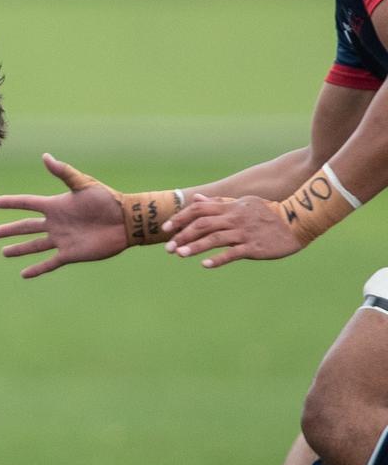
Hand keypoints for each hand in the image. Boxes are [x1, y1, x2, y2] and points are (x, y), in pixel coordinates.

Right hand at [0, 153, 128, 277]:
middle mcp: (55, 223)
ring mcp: (61, 239)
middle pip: (26, 227)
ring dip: (19, 249)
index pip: (27, 204)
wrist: (125, 221)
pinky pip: (49, 262)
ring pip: (34, 245)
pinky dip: (37, 269)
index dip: (11, 203)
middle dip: (9, 230)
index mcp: (56, 206)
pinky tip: (24, 274)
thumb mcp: (83, 184)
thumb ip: (64, 172)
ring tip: (4, 253)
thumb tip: (45, 156)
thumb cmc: (107, 199)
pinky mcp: (70, 254)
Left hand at [161, 193, 304, 267]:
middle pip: (202, 225)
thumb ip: (218, 202)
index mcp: (230, 207)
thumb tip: (195, 199)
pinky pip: (233, 253)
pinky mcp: (254, 247)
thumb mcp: (243, 203)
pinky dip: (218, 259)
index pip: (199, 210)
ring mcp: (244, 233)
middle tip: (169, 247)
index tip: (166, 228)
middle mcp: (234, 218)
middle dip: (182, 235)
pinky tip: (205, 265)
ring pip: (214, 239)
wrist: (297, 222)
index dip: (180, 218)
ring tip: (179, 254)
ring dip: (195, 247)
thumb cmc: (268, 213)